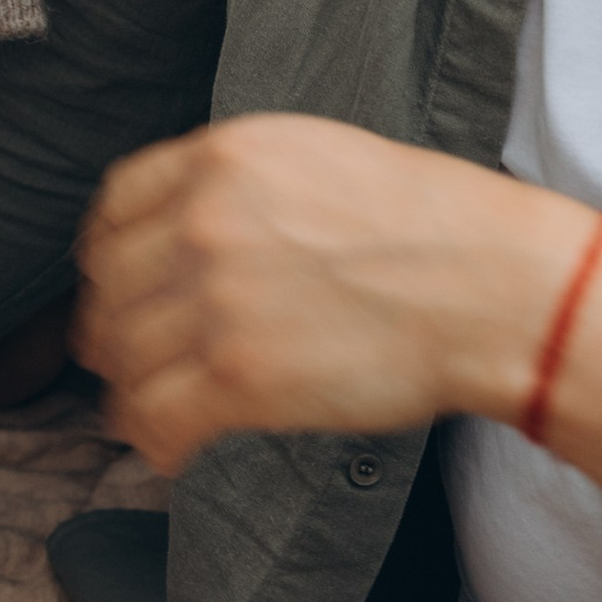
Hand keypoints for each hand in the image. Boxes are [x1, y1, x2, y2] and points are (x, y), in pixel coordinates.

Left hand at [74, 115, 601, 532]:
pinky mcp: (236, 377)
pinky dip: (154, 439)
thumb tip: (181, 229)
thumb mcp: (319, 156)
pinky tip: (175, 446)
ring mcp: (216, 298)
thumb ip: (239, 182)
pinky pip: (150, 418)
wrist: (494, 286)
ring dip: (131, 388)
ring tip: (156, 407)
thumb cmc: (430, 224)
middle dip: (114, 327)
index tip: (115, 284)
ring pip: (121, 356)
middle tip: (131, 359)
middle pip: (108, 286)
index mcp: (224, 156)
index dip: (106, 255)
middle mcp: (205, 219)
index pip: (113, 207)